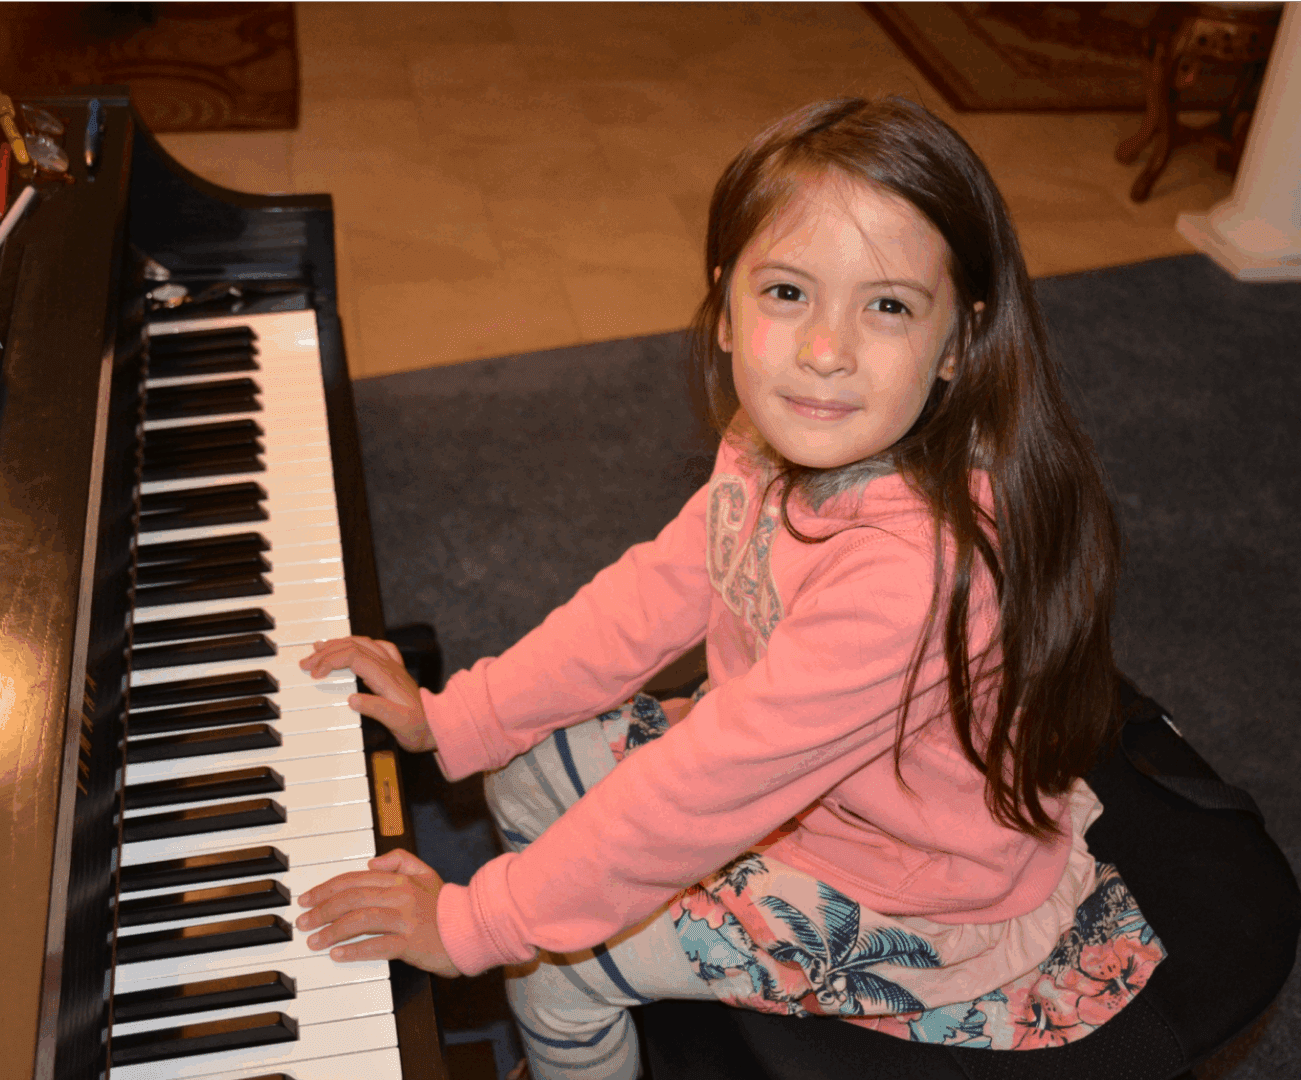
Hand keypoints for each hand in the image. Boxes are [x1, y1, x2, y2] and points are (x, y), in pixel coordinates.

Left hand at [296, 849, 459, 977]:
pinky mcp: (411, 943)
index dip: (326, 888)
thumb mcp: (426, 874)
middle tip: (302, 921)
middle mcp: (400, 896)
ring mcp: (405, 919)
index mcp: (400, 880)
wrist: (474, 928)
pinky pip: (377, 945)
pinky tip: (338, 954)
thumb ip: (401, 861)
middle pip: (351, 898)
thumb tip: (372, 863)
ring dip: (332, 930)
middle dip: (321, 910)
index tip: (307, 899)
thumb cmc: (447, 907)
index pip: (354, 880)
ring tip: (314, 940)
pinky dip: (355, 950)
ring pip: (360, 920)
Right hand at [298, 635, 434, 751]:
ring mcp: (392, 666)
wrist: (437, 726)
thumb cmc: (418, 726)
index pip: (353, 656)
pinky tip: (352, 647)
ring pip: (362, 643)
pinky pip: (376, 648)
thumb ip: (375, 708)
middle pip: (353, 646)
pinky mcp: (394, 671)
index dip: (330, 661)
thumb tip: (352, 699)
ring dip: (339, 644)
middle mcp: (389, 666)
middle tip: (307, 662)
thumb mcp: (396, 721)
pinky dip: (358, 644)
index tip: (315, 672)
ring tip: (319, 647)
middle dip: (327, 651)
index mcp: (386, 676)